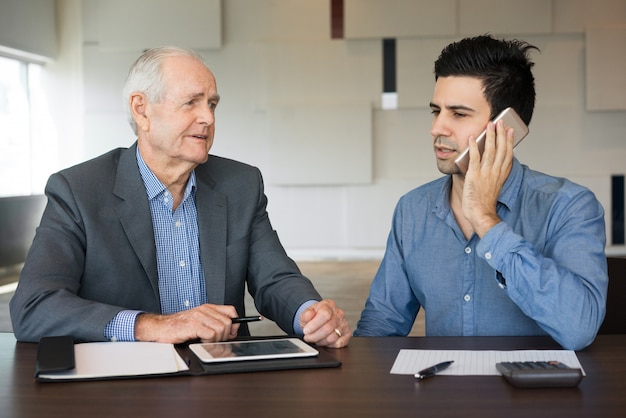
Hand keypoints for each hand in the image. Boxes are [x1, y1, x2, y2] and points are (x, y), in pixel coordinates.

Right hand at [134, 304, 239, 343]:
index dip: (235, 323)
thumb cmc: (178, 326)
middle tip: (216, 340)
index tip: (232, 332)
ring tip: (206, 340)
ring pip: (221, 329)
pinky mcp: (192, 325)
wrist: (160, 327)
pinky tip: (200, 341)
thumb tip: (231, 330)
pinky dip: (208, 341)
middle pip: (227, 322)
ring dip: (216, 339)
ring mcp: (198, 317)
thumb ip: (213, 323)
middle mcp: (204, 310)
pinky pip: (210, 334)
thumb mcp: (199, 321)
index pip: (231, 311)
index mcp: (207, 308)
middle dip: (225, 335)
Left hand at [299, 300, 350, 347]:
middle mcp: (339, 314)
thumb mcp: (306, 313)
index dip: (314, 324)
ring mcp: (344, 324)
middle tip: (308, 337)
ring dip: (321, 341)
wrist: (319, 319)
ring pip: (332, 337)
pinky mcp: (347, 334)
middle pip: (328, 328)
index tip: (306, 330)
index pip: (325, 314)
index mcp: (329, 305)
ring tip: (315, 338)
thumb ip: (306, 314)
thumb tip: (309, 315)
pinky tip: (324, 341)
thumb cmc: (314, 317)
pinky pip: (338, 344)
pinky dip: (329, 345)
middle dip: (314, 336)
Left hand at [462, 119, 513, 236]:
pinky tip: (472, 138)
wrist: (481, 214)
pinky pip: (474, 158)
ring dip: (490, 136)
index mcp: (501, 174)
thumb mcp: (494, 187)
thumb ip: (494, 175)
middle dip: (501, 134)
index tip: (510, 130)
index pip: (508, 154)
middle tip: (501, 122)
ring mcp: (485, 173)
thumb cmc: (485, 203)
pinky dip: (473, 147)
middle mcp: (495, 172)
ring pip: (490, 150)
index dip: (509, 141)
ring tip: (490, 125)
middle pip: (501, 149)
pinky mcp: (474, 175)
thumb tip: (492, 164)